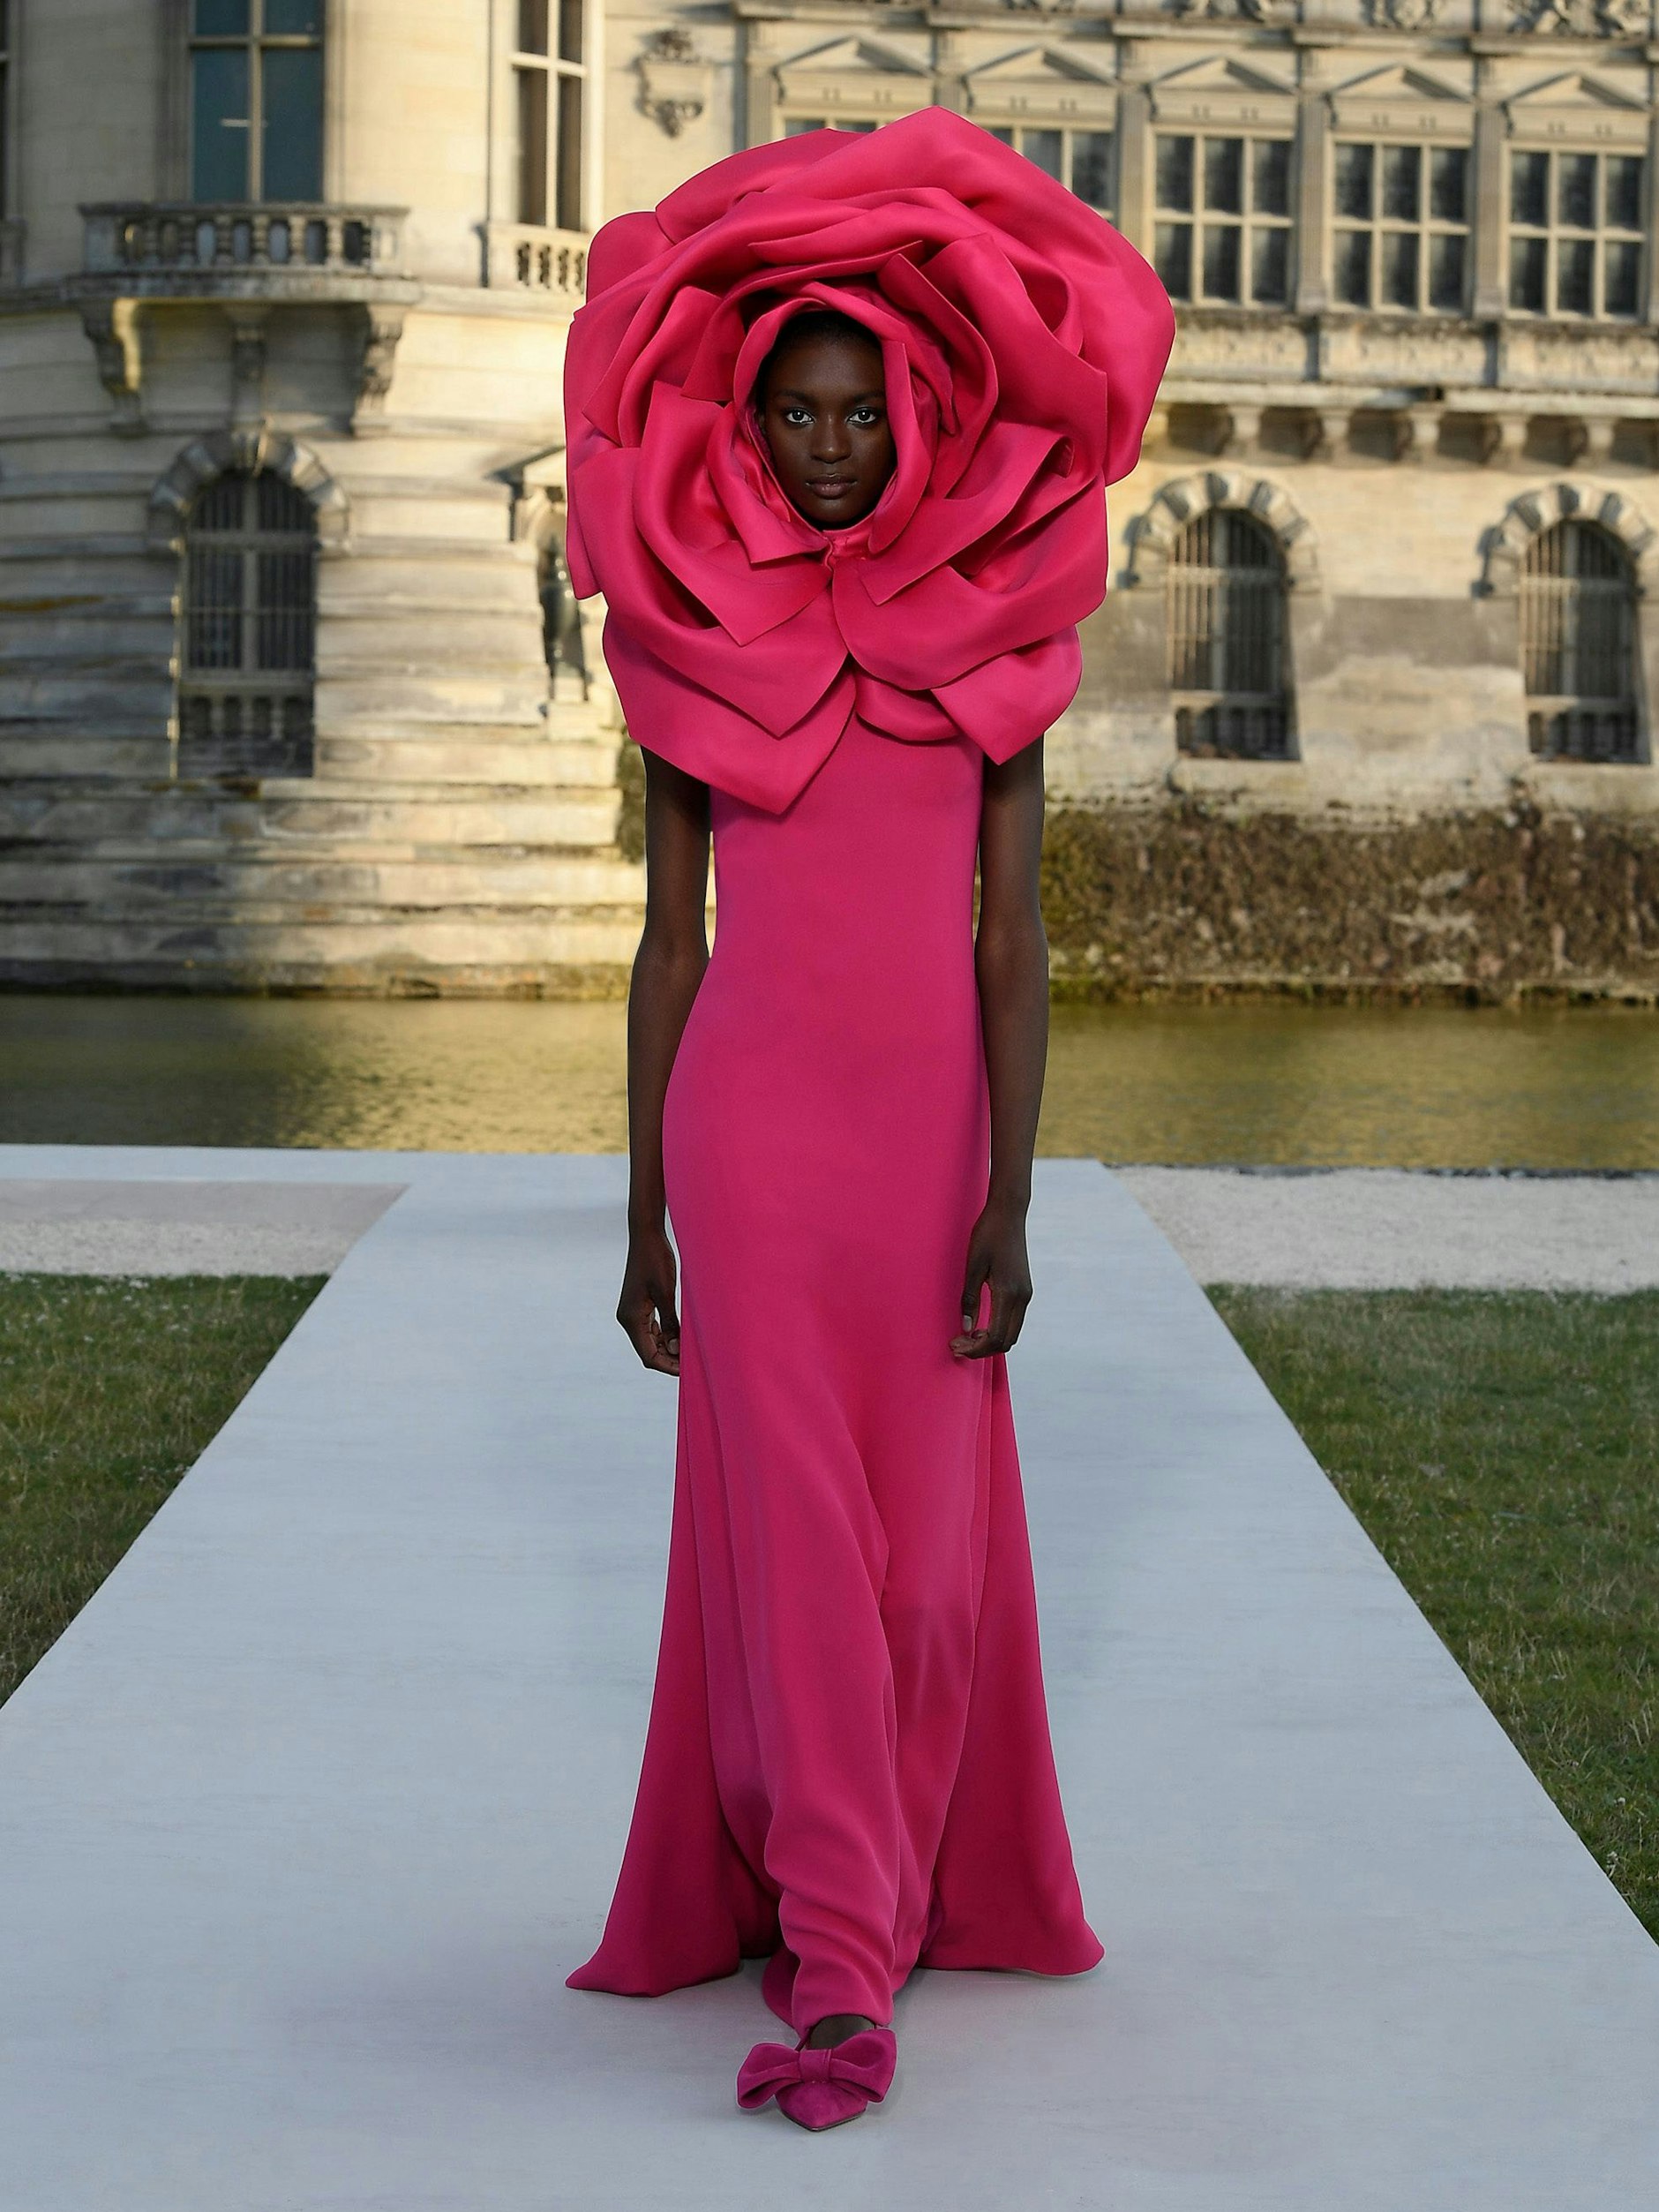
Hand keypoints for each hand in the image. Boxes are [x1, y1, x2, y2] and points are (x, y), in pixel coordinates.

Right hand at [617, 1222, 681, 1375]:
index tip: (688, 1372)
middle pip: (649, 1351)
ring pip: (651, 1341)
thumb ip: (670, 1322)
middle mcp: (628, 1318)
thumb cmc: (656, 1260)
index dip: (668, 1367)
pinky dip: (666, 1336)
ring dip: (669, 1348)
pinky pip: (652, 1328)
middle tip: (694, 1364)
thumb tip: (675, 1348)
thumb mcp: (666, 1293)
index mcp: (630, 1318)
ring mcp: (633, 1312)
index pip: (648, 1355)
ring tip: (691, 1352)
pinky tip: (682, 1337)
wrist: (646, 1235)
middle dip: (670, 1359)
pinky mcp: (639, 1305)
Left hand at [951, 1196, 1032, 1359]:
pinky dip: (998, 1329)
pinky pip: (1013, 1320)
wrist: (1008, 1213)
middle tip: (958, 1345)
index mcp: (1008, 1293)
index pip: (995, 1337)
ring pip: (1011, 1333)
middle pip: (1006, 1341)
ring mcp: (1026, 1294)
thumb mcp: (973, 1266)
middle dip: (982, 1349)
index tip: (956, 1346)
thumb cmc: (988, 1235)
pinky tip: (980, 1324)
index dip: (975, 1349)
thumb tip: (966, 1329)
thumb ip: (970, 1299)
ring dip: (991, 1340)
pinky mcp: (1024, 1289)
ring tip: (967, 1336)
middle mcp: (1022, 1298)